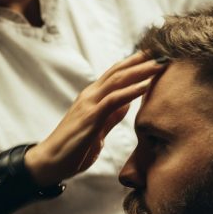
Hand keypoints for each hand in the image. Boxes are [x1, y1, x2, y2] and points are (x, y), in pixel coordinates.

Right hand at [25, 52, 165, 186]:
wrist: (50, 161)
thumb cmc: (73, 148)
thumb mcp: (97, 129)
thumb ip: (111, 116)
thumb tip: (126, 104)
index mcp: (92, 97)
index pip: (115, 74)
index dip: (134, 63)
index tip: (155, 56)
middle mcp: (90, 95)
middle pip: (118, 71)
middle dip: (141, 61)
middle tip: (163, 52)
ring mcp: (89, 104)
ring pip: (118, 80)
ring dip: (141, 71)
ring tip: (160, 64)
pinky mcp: (90, 117)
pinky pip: (114, 100)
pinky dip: (132, 91)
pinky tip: (147, 84)